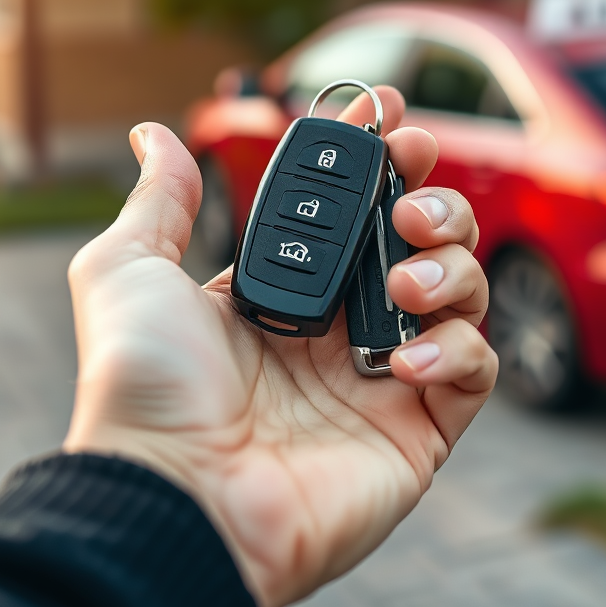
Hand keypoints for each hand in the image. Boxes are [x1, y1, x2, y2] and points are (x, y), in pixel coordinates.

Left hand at [63, 87, 496, 606]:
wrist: (170, 494)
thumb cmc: (142, 385)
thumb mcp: (130, 269)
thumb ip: (160, 199)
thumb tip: (151, 135)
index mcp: (286, 290)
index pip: (352, 211)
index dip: (376, 157)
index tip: (387, 112)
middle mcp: (339, 330)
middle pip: (421, 244)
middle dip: (432, 203)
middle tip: (408, 198)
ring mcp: (382, 380)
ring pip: (462, 295)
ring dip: (449, 266)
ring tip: (400, 280)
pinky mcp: (417, 433)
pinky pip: (475, 371)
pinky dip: (458, 348)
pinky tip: (403, 357)